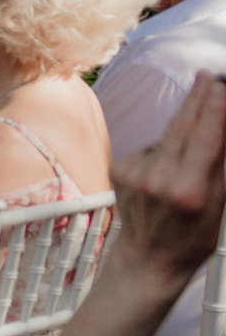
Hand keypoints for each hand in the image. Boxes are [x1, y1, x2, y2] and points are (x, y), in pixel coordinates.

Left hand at [109, 73, 225, 287]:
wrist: (147, 259)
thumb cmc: (192, 236)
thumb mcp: (219, 204)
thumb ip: (220, 164)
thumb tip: (222, 125)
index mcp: (189, 189)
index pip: (204, 139)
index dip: (213, 109)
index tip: (220, 84)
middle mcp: (159, 178)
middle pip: (181, 127)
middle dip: (197, 98)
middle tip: (208, 75)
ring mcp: (135, 173)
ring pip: (167, 137)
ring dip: (184, 127)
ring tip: (194, 143)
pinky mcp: (120, 169)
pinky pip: (151, 149)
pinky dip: (164, 152)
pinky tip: (166, 172)